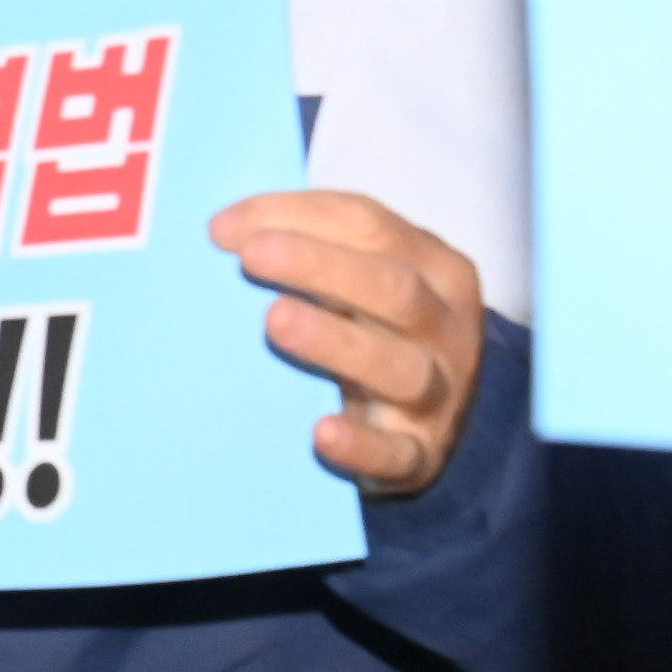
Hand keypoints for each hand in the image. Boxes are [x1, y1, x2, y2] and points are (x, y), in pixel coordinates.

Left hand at [208, 188, 484, 496]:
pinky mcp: (420, 454)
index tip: (223, 227)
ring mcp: (439, 393)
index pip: (369, 226)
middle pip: (392, 288)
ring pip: (399, 368)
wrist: (448, 418)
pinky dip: (361, 445)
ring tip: (275, 321)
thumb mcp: (365, 278)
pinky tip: (322, 432)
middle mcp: (443, 326)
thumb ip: (311, 248)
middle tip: (252, 256)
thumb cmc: (381, 326)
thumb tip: (224, 230)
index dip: (297, 217)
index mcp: (432, 265)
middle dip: (319, 266)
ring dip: (336, 341)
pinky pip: (396, 453)